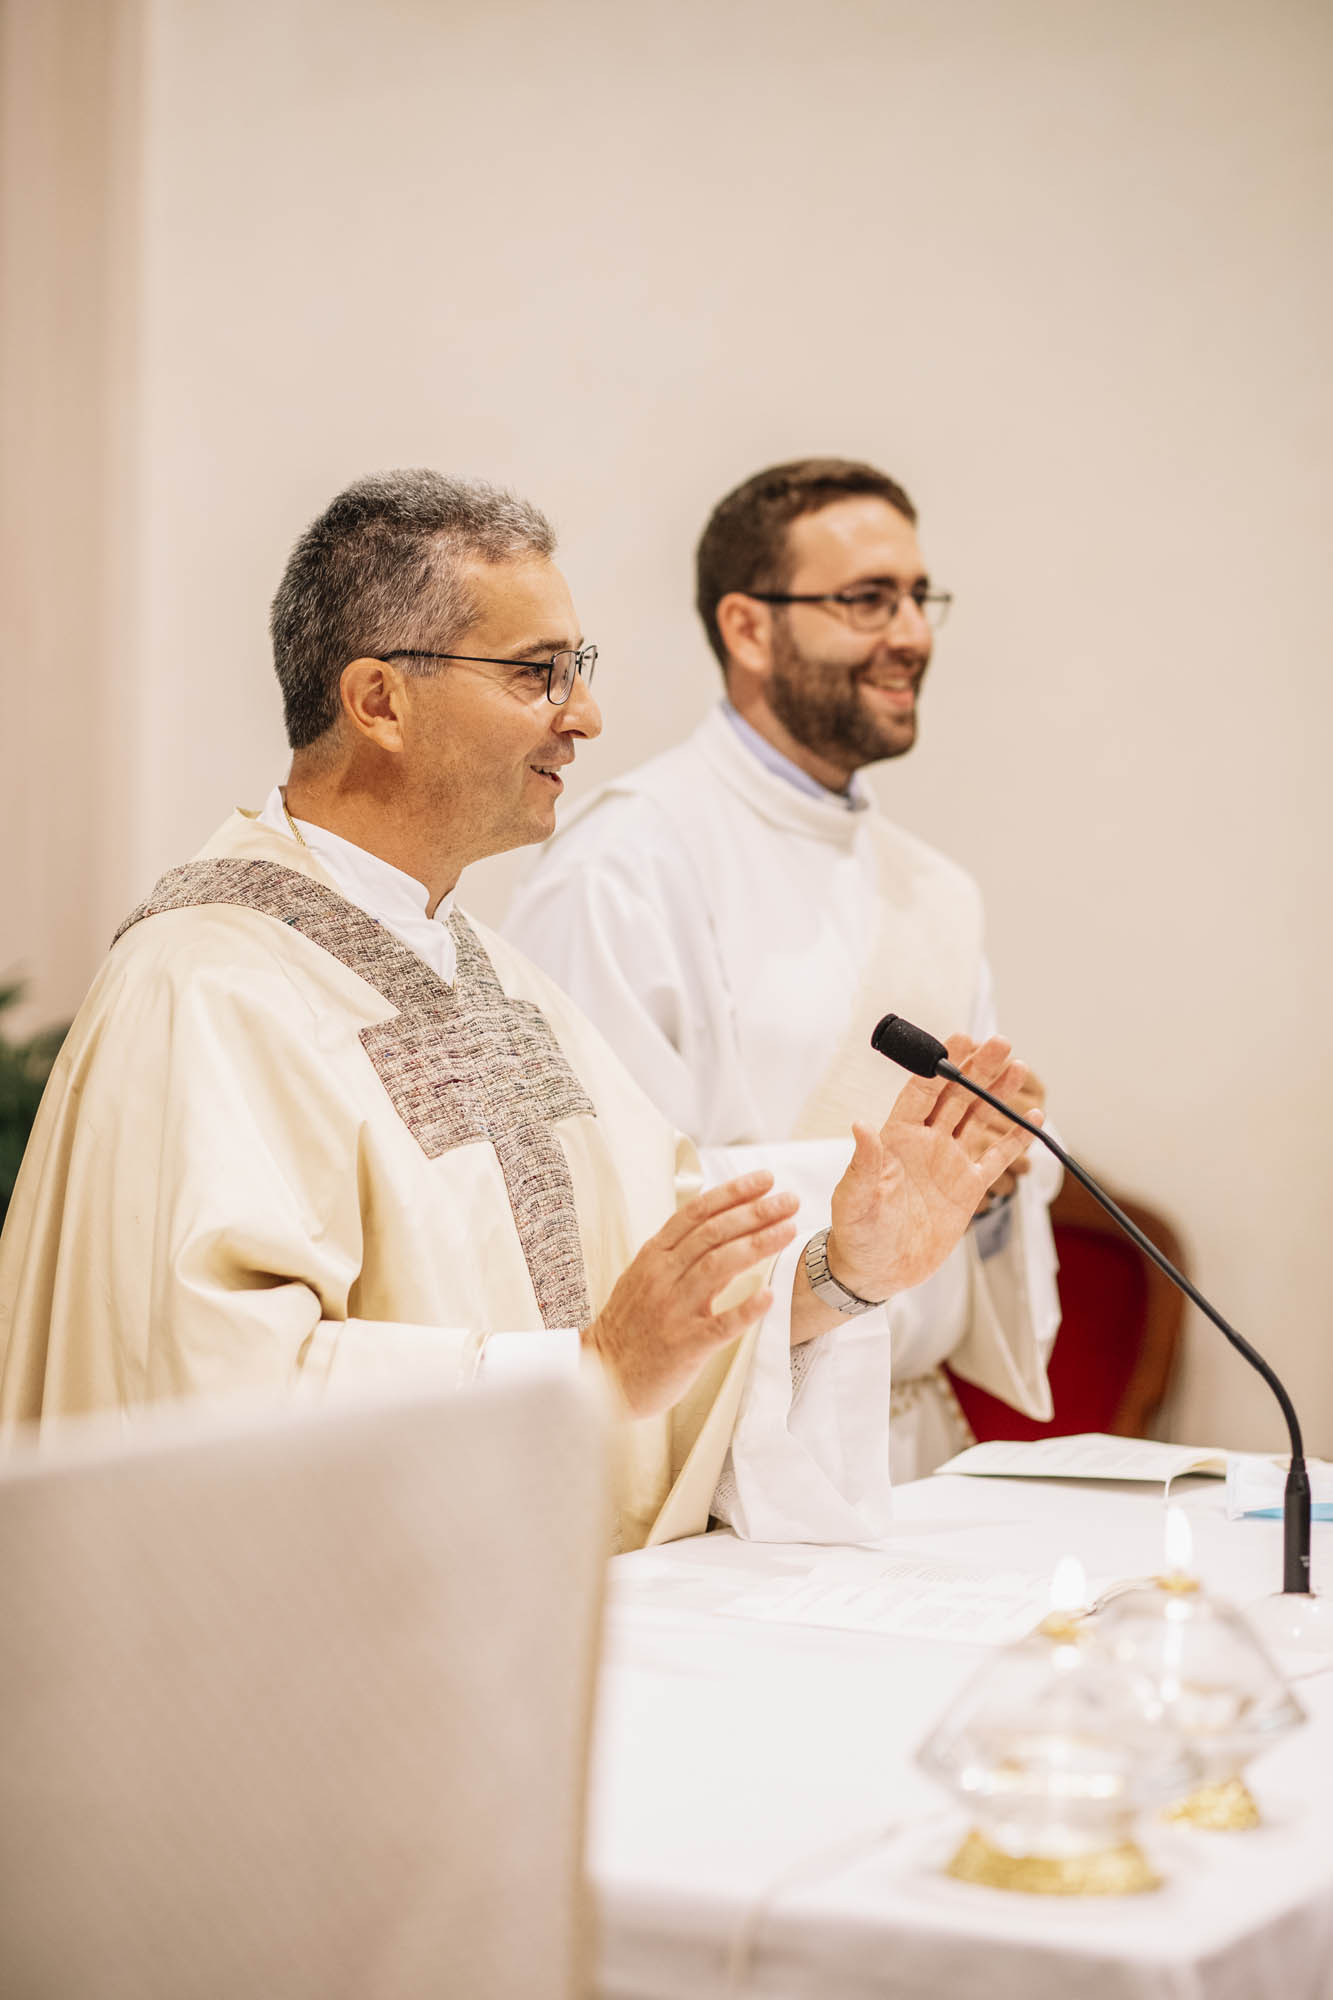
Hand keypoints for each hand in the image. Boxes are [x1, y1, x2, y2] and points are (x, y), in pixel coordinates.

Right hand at [583, 1172, 798, 1417]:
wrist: (601, 1376)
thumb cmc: (629, 1326)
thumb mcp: (644, 1277)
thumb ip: (678, 1252)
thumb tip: (720, 1224)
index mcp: (653, 1256)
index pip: (696, 1213)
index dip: (733, 1193)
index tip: (765, 1180)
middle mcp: (662, 1276)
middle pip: (713, 1233)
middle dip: (755, 1212)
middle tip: (789, 1201)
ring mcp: (674, 1310)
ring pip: (718, 1266)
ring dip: (757, 1244)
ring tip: (789, 1231)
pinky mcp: (685, 1345)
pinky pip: (720, 1324)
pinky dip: (746, 1308)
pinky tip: (771, 1296)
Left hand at [825, 1035, 1041, 1301]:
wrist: (876, 1272)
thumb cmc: (856, 1233)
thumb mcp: (855, 1198)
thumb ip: (864, 1163)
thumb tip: (860, 1125)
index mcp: (896, 1138)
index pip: (921, 1092)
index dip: (940, 1066)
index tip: (959, 1039)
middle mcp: (925, 1143)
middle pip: (955, 1097)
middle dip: (976, 1069)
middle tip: (999, 1042)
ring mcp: (948, 1163)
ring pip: (978, 1119)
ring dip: (996, 1094)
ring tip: (1017, 1066)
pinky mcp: (967, 1188)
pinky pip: (995, 1157)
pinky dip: (1015, 1139)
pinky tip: (1034, 1118)